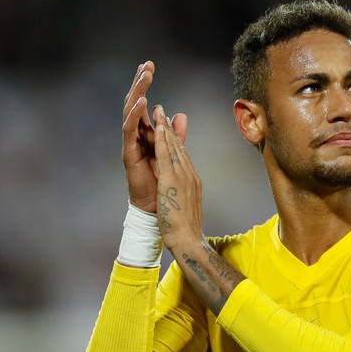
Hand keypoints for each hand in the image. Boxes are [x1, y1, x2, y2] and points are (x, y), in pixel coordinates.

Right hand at [122, 61, 186, 211]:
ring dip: (138, 93)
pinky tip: (142, 102)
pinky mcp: (128, 153)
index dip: (145, 84)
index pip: (143, 103)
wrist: (156, 207)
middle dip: (140, 83)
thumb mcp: (172, 151)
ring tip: (145, 77)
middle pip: (135, 103)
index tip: (149, 65)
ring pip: (130, 112)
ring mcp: (130, 143)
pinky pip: (130, 131)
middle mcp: (136, 135)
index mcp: (145, 133)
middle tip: (146, 65)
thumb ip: (174, 133)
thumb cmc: (161, 182)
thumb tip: (180, 114)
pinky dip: (135, 115)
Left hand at [154, 105, 201, 251]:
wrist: (188, 239)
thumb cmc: (186, 229)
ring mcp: (182, 176)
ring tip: (160, 112)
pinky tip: (158, 128)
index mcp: (192, 182)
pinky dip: (162, 140)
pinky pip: (166, 155)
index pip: (183, 157)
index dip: (176, 141)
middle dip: (171, 130)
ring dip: (166, 128)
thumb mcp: (186, 207)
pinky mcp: (172, 180)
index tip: (170, 129)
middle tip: (165, 112)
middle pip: (180, 148)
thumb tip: (183, 193)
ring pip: (174, 147)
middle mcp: (189, 175)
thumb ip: (184, 196)